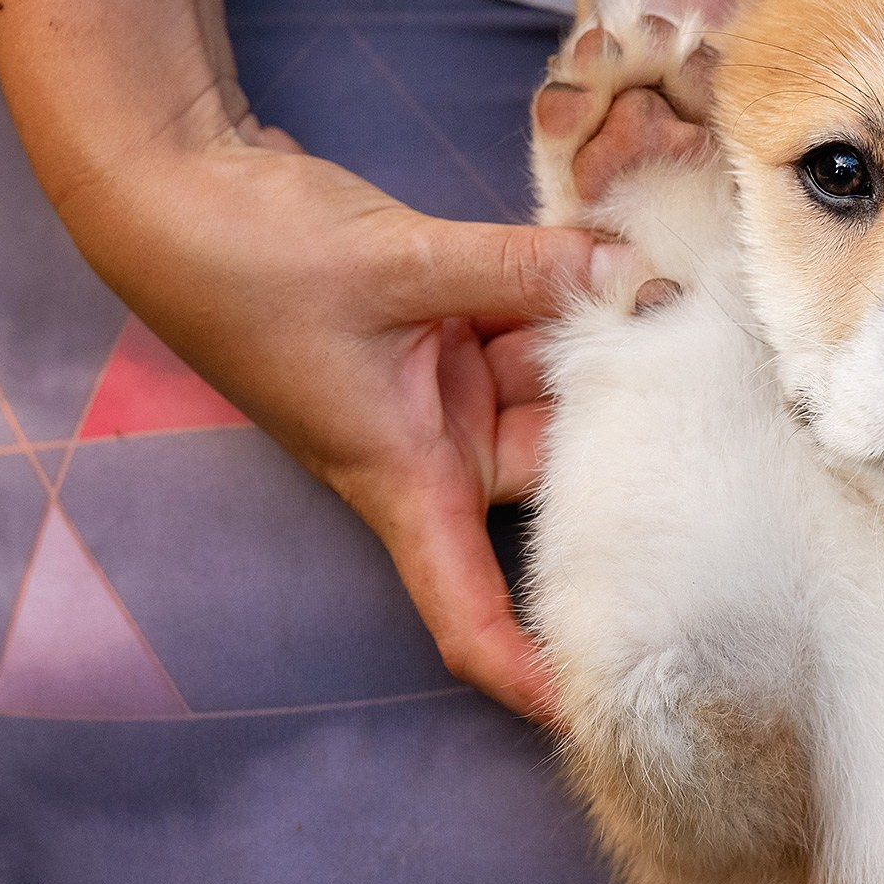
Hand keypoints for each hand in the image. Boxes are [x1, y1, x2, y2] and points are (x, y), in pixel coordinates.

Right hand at [69, 94, 701, 719]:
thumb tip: (631, 269)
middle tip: (713, 391)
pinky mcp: (437, 318)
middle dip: (621, 435)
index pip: (466, 608)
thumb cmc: (246, 256)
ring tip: (681, 297)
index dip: (525, 667)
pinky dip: (561, 289)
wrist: (169, 182)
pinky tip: (618, 249)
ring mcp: (432, 378)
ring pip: (545, 383)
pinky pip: (520, 319)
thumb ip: (522, 269)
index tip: (594, 701)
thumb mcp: (396, 264)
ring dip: (599, 341)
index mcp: (400, 473)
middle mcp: (425, 440)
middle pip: (546, 471)